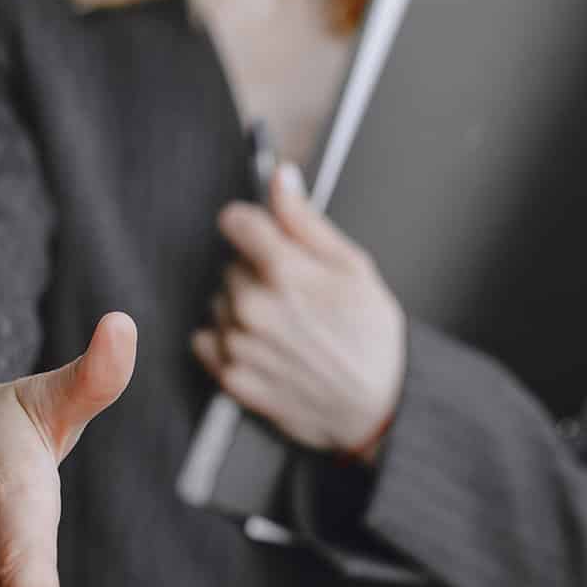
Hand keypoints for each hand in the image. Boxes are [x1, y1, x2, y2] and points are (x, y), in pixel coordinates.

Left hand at [193, 166, 404, 453]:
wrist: (379, 407)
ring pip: (218, 302)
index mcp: (283, 272)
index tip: (267, 238)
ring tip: (284, 326)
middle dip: (256, 272)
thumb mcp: (353, 267)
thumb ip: (305, 221)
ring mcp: (239, 344)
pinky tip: (263, 347)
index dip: (254, 226)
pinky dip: (227, 340)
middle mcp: (252, 306)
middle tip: (295, 296)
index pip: (235, 222)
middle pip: (230, 264)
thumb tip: (280, 178)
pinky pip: (206, 340)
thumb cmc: (373, 338)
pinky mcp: (231, 378)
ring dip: (241, 307)